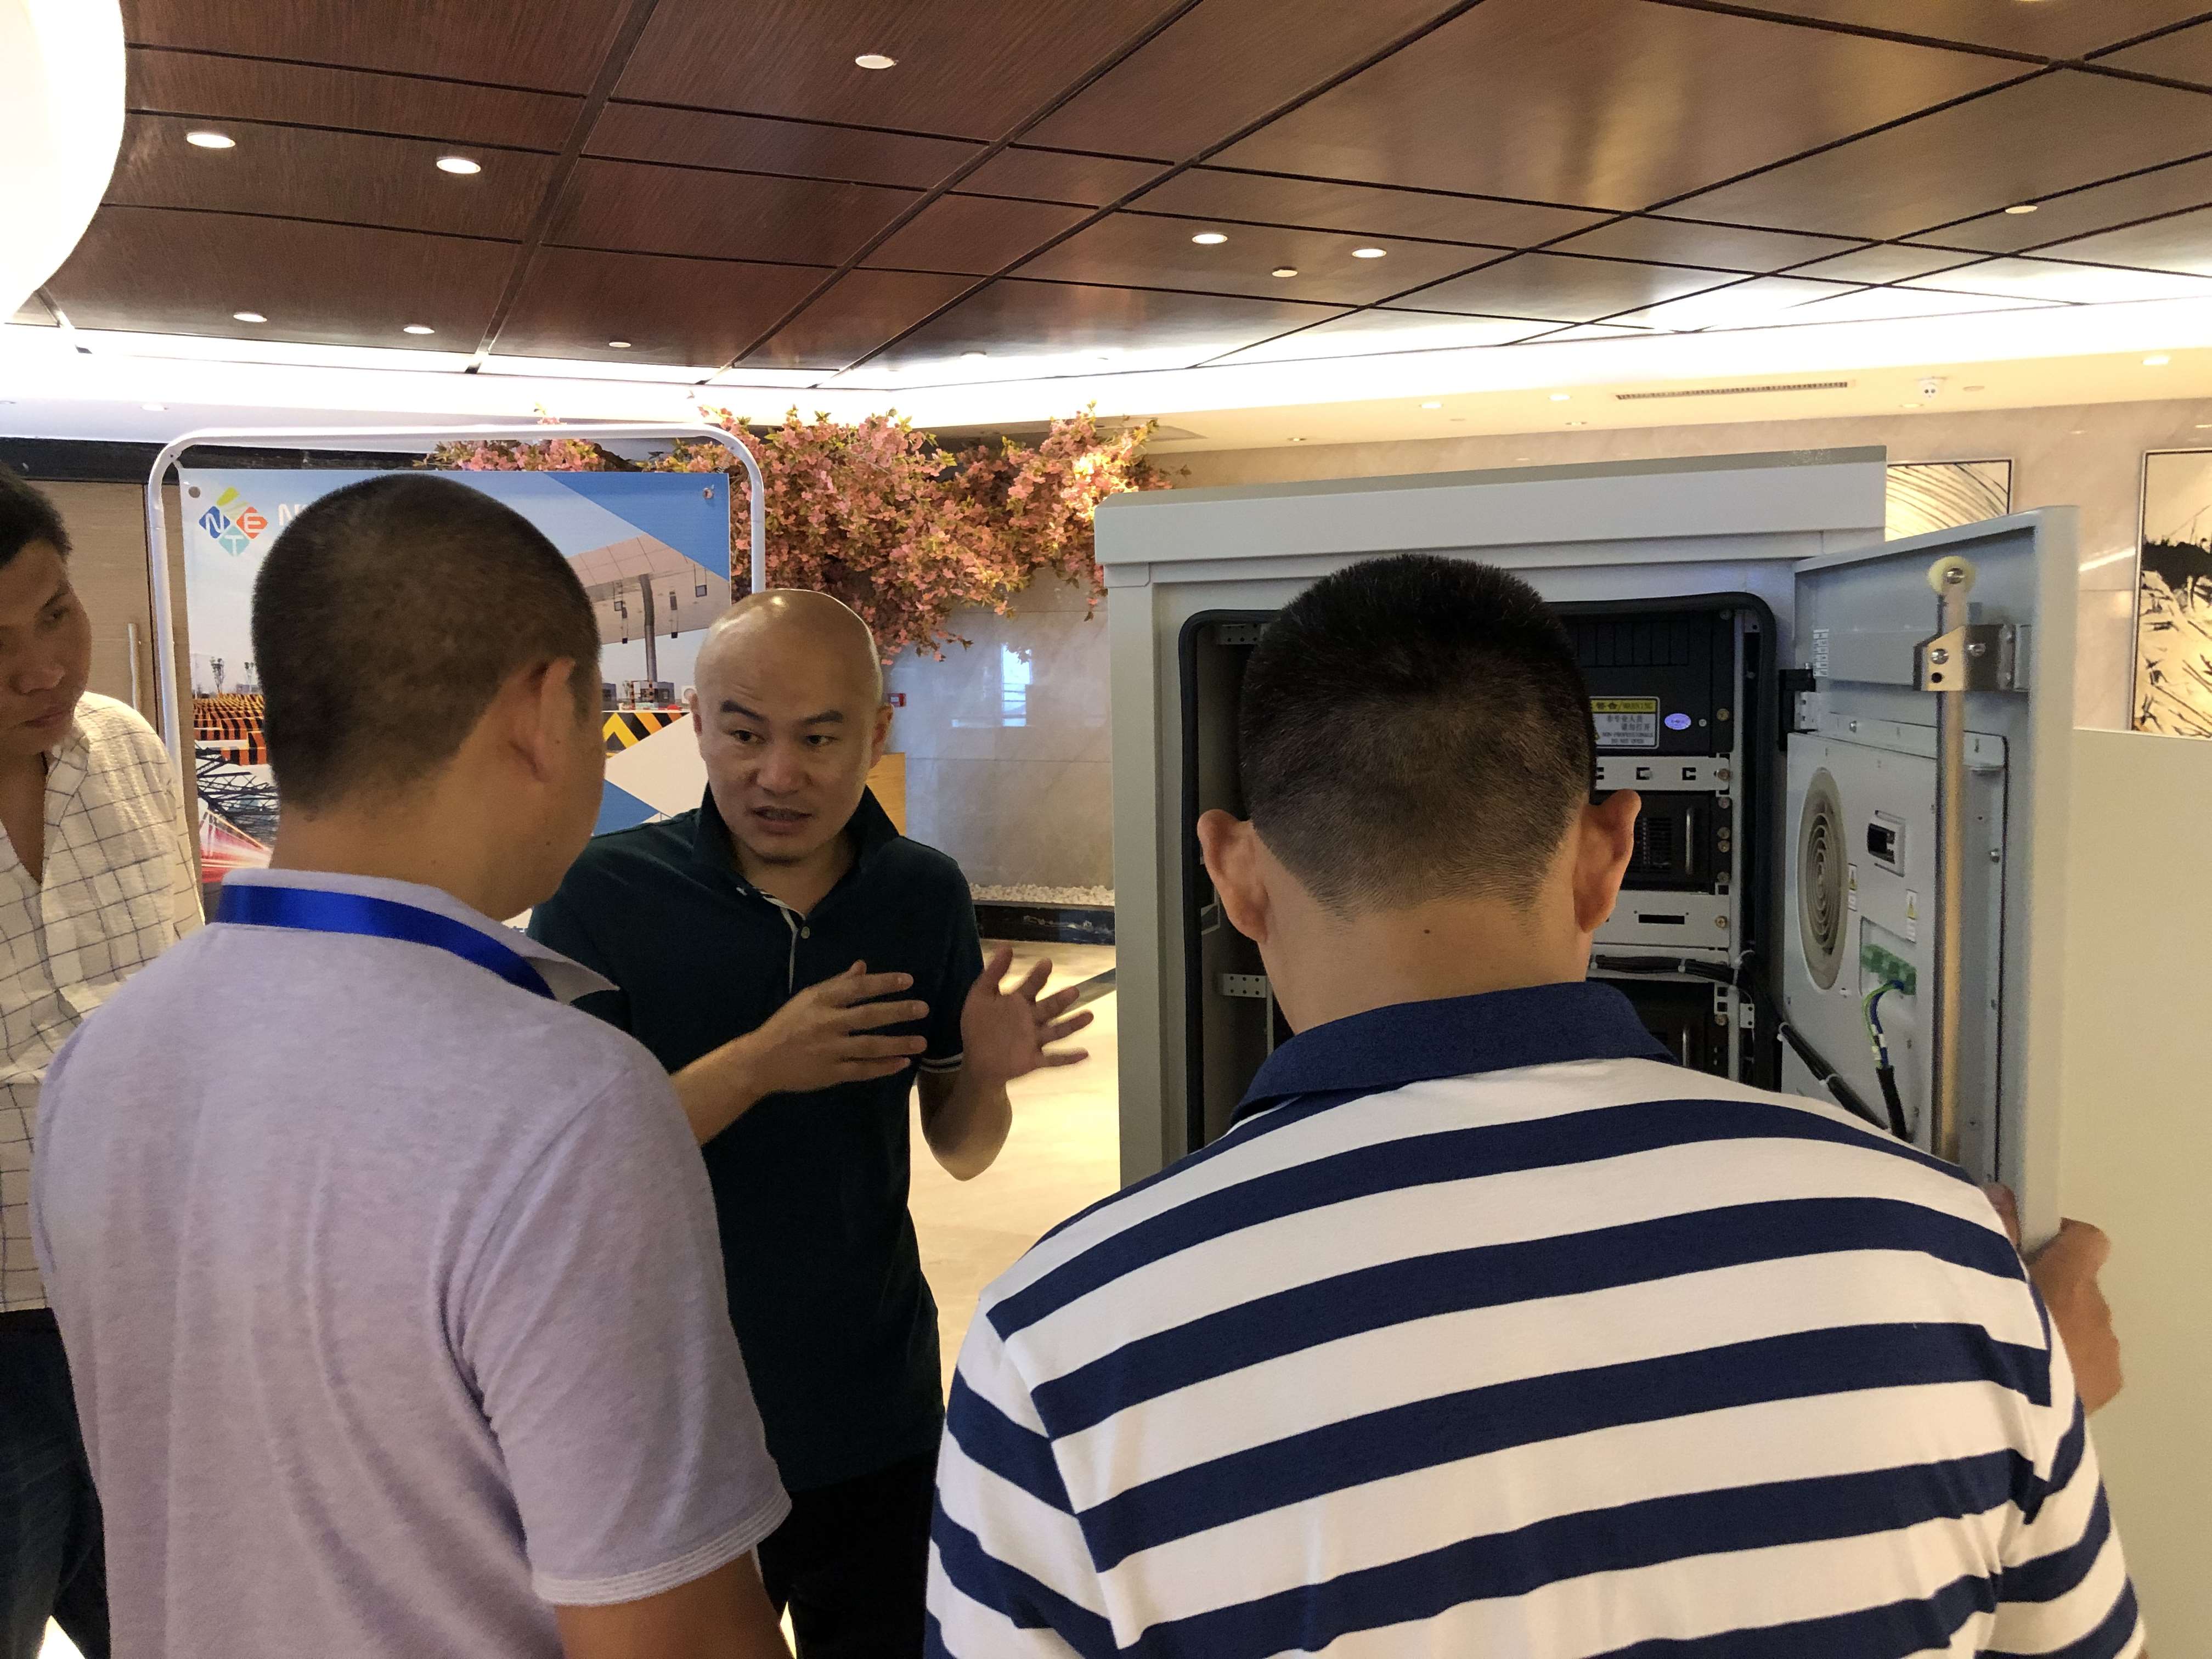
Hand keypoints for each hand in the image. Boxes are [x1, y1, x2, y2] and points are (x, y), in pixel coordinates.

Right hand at [742, 962, 930, 1097]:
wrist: (760, 1060)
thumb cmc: (787, 1025)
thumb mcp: (808, 998)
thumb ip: (837, 984)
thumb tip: (863, 966)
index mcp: (820, 1001)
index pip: (857, 988)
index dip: (884, 983)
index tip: (908, 981)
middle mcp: (826, 1023)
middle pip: (868, 1016)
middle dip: (898, 1011)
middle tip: (923, 1008)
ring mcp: (829, 1050)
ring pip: (869, 1046)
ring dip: (897, 1043)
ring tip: (922, 1041)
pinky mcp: (830, 1073)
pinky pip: (862, 1070)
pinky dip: (883, 1067)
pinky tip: (902, 1063)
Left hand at [958, 947, 1093, 1087]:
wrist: (977, 1060)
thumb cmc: (979, 1026)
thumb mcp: (980, 996)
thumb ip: (993, 973)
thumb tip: (1006, 946)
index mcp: (1019, 1002)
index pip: (1031, 986)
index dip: (1038, 976)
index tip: (1046, 963)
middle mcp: (1031, 1019)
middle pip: (1049, 1007)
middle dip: (1061, 1000)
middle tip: (1073, 991)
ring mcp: (1035, 1040)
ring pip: (1057, 1031)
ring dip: (1072, 1024)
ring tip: (1089, 1016)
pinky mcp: (1034, 1060)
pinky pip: (1054, 1059)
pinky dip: (1068, 1058)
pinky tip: (1085, 1054)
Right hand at [1985, 1184, 2122, 1414]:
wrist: (1996, 1413)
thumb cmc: (1984, 1334)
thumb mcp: (1975, 1272)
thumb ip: (1991, 1229)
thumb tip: (2001, 1195)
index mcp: (2070, 1279)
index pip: (2087, 1240)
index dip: (2060, 1239)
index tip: (2026, 1249)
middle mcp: (2097, 1313)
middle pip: (2080, 1287)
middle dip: (2049, 1292)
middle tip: (2003, 1307)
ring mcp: (2105, 1355)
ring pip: (2084, 1328)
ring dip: (2057, 1332)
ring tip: (2011, 1351)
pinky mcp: (2104, 1392)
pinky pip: (2088, 1366)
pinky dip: (2065, 1368)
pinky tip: (2027, 1382)